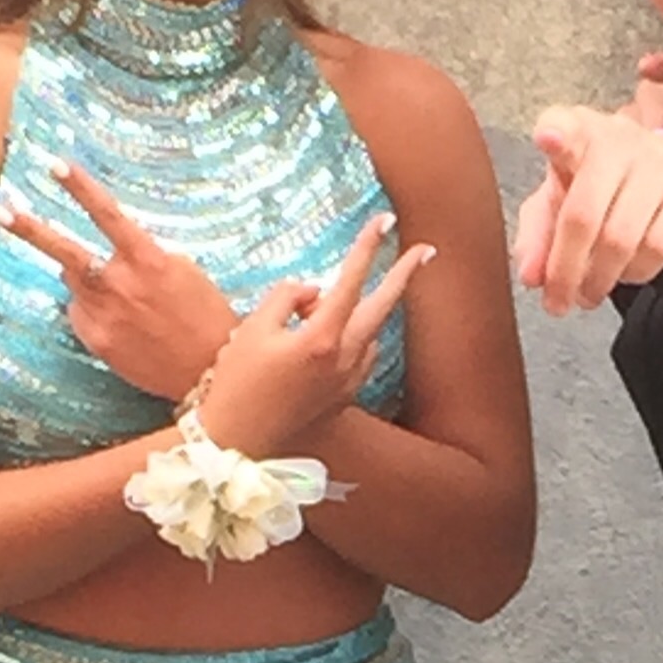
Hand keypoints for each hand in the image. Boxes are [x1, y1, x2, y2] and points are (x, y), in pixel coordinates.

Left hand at [0, 162, 237, 396]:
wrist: (210, 371)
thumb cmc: (204, 315)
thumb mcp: (183, 271)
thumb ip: (143, 254)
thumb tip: (109, 252)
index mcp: (148, 260)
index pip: (108, 215)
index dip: (81, 188)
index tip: (56, 164)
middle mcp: (120, 285)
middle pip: (64, 252)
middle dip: (28, 229)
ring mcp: (105, 315)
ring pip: (74, 281)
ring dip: (85, 276)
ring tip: (123, 294)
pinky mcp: (97, 340)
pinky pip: (81, 313)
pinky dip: (94, 310)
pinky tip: (125, 323)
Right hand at [198, 214, 435, 458]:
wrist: (235, 441)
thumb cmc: (236, 383)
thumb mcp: (252, 328)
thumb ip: (286, 296)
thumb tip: (314, 291)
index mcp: (321, 339)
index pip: (350, 280)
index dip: (367, 246)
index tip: (383, 221)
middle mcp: (343, 360)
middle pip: (383, 306)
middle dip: (405, 274)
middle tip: (426, 249)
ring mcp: (347, 382)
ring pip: (368, 332)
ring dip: (357, 313)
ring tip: (312, 314)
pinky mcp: (343, 398)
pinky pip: (360, 356)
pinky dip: (353, 340)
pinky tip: (328, 341)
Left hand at [513, 106, 662, 314]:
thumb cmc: (604, 185)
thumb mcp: (563, 198)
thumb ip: (538, 234)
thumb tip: (531, 276)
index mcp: (577, 133)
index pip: (564, 124)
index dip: (556, 133)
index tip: (548, 137)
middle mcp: (618, 140)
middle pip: (584, 213)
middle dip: (565, 269)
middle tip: (557, 303)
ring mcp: (659, 163)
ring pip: (621, 239)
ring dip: (598, 280)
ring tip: (587, 295)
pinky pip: (657, 248)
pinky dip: (634, 273)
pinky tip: (624, 276)